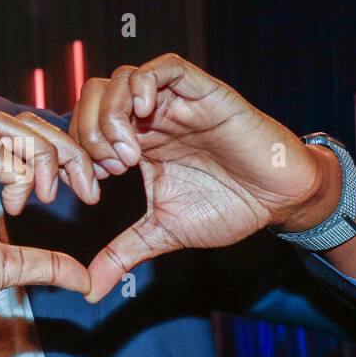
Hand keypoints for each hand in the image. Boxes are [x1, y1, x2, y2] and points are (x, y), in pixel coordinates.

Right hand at [0, 111, 100, 344]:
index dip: (58, 149)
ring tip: (47, 197)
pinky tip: (19, 205)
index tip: (84, 187)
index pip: (18, 132)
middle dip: (61, 146)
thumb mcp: (4, 269)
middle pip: (16, 121)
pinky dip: (17, 174)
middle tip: (84, 186)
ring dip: (41, 156)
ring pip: (2, 129)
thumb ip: (43, 264)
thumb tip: (84, 278)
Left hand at [70, 53, 337, 301]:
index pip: (84, 126)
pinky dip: (145, 85)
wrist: (279, 200)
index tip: (92, 191)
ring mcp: (175, 101)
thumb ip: (123, 253)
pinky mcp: (203, 91)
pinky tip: (147, 119)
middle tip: (109, 171)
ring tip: (129, 154)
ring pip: (122, 79)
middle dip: (88, 132)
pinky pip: (164, 66)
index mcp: (135, 142)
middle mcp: (151, 117)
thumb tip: (89, 290)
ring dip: (112, 115)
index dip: (76, 155)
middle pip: (95, 96)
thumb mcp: (163, 233)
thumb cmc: (228, 208)